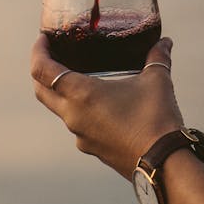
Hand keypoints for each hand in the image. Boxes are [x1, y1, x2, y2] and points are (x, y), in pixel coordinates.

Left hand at [30, 34, 183, 177]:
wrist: (163, 164)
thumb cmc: (156, 119)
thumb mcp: (157, 80)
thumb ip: (158, 57)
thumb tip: (166, 42)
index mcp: (81, 94)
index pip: (42, 70)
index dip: (38, 51)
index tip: (43, 39)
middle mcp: (73, 115)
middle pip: (41, 91)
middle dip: (42, 71)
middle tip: (53, 54)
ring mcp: (80, 135)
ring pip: (60, 109)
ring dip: (62, 92)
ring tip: (81, 77)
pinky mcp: (92, 148)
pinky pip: (78, 125)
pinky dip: (81, 110)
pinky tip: (101, 104)